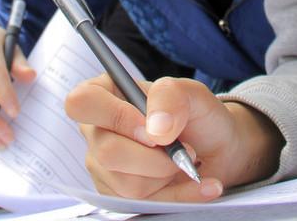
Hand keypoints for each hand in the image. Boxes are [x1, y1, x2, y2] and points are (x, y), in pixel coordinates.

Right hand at [65, 74, 282, 201]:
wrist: (215, 148)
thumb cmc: (197, 114)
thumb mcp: (191, 92)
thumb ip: (170, 96)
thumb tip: (155, 129)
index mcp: (105, 94)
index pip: (82, 102)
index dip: (116, 117)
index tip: (150, 128)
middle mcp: (97, 131)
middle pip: (108, 152)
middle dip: (156, 157)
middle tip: (183, 147)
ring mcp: (104, 167)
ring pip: (127, 184)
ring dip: (168, 175)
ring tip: (186, 161)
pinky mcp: (118, 195)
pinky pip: (144, 205)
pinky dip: (178, 196)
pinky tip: (197, 184)